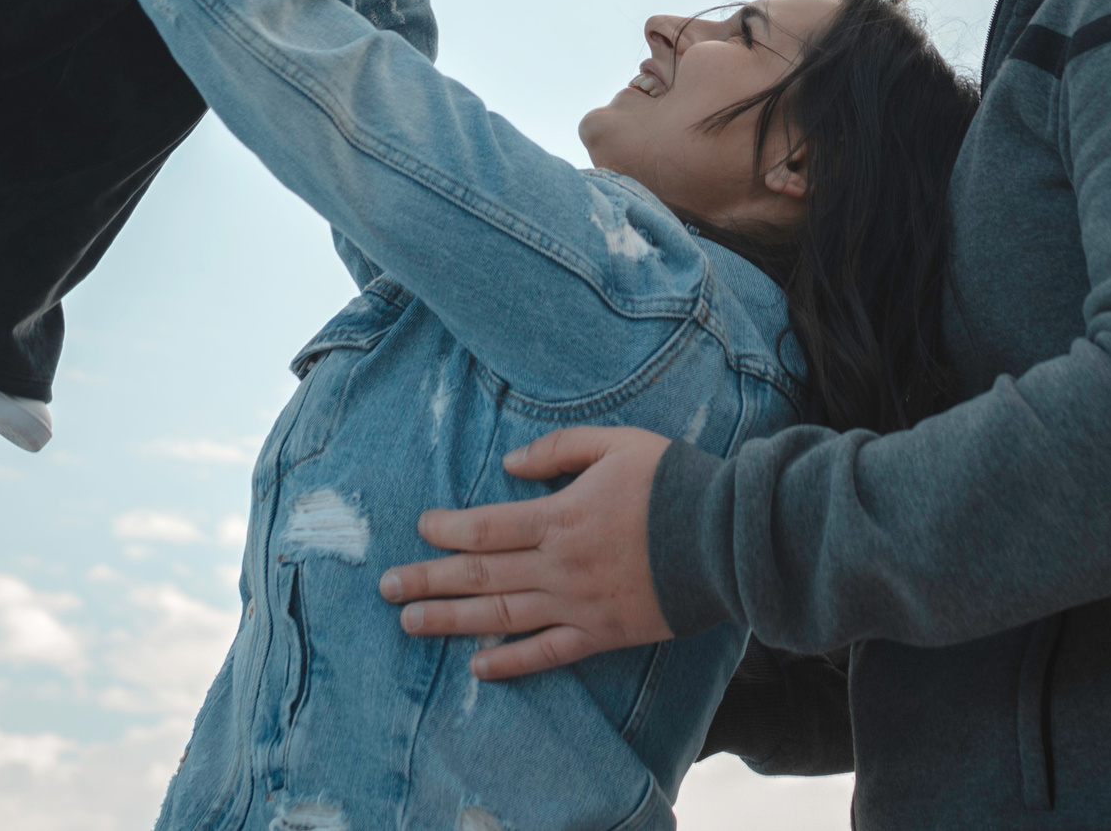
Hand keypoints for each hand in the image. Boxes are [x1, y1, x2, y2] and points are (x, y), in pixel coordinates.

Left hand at [378, 425, 673, 679]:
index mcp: (559, 517)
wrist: (725, 539)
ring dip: (450, 621)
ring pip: (500, 617)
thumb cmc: (671, 482)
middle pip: (480, 576)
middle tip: (386, 587)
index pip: (486, 528)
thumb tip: (508, 464)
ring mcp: (577, 606)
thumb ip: (557, 451)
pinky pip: (545, 654)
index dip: (447, 531)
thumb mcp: (615, 443)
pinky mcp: (601, 634)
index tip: (420, 529)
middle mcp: (558, 567)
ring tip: (409, 623)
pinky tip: (477, 666)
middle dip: (428, 580)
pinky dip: (509, 663)